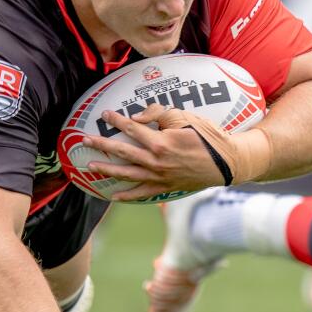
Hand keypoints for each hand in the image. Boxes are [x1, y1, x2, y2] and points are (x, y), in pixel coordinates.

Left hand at [81, 104, 270, 199]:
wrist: (227, 162)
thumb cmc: (207, 136)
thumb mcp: (185, 117)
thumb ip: (158, 114)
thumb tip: (135, 118)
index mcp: (160, 142)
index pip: (131, 129)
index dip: (116, 120)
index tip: (104, 115)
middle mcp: (156, 161)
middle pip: (122, 151)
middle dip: (101, 145)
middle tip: (85, 140)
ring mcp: (160, 177)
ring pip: (127, 173)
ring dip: (107, 170)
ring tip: (90, 166)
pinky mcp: (165, 187)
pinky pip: (142, 193)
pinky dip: (127, 196)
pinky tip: (113, 196)